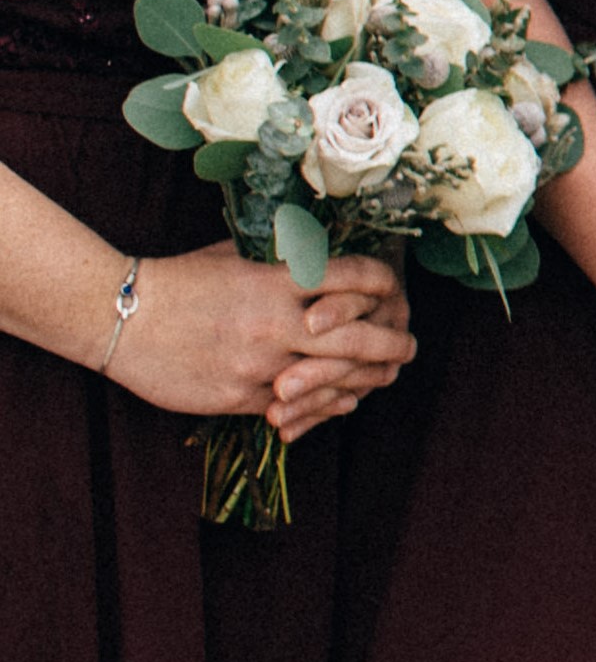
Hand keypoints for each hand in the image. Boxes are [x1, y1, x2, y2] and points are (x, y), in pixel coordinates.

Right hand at [106, 246, 415, 439]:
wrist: (119, 318)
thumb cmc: (183, 280)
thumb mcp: (238, 254)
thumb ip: (286, 259)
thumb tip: (332, 255)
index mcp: (278, 281)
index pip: (357, 278)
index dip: (385, 284)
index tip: (395, 289)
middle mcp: (275, 324)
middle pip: (362, 340)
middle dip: (395, 346)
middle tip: (409, 348)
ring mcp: (258, 365)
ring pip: (334, 381)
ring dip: (367, 380)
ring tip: (382, 377)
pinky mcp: (238, 398)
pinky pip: (296, 407)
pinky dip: (324, 404)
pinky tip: (340, 400)